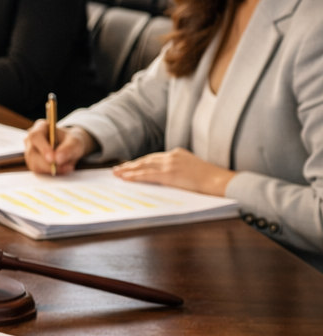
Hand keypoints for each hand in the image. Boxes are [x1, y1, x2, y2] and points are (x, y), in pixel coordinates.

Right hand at [23, 121, 94, 174]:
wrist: (71, 147)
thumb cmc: (72, 141)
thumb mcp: (76, 142)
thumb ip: (68, 149)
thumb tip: (58, 159)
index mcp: (40, 127)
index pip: (36, 136)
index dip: (43, 148)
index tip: (53, 159)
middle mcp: (31, 139)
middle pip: (32, 153)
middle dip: (48, 163)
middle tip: (66, 167)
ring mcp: (29, 152)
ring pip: (34, 164)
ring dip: (51, 169)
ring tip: (68, 167)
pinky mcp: (32, 162)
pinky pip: (38, 170)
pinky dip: (51, 171)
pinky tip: (62, 169)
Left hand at [113, 148, 236, 196]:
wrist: (219, 181)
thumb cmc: (210, 180)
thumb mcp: (192, 170)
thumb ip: (179, 170)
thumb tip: (168, 178)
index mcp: (178, 154)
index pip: (154, 158)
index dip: (140, 162)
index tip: (130, 165)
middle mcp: (172, 156)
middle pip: (146, 160)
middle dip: (131, 165)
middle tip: (117, 169)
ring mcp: (170, 164)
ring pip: (143, 166)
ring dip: (128, 170)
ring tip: (117, 174)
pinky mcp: (169, 174)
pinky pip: (147, 175)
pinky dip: (135, 176)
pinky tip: (126, 178)